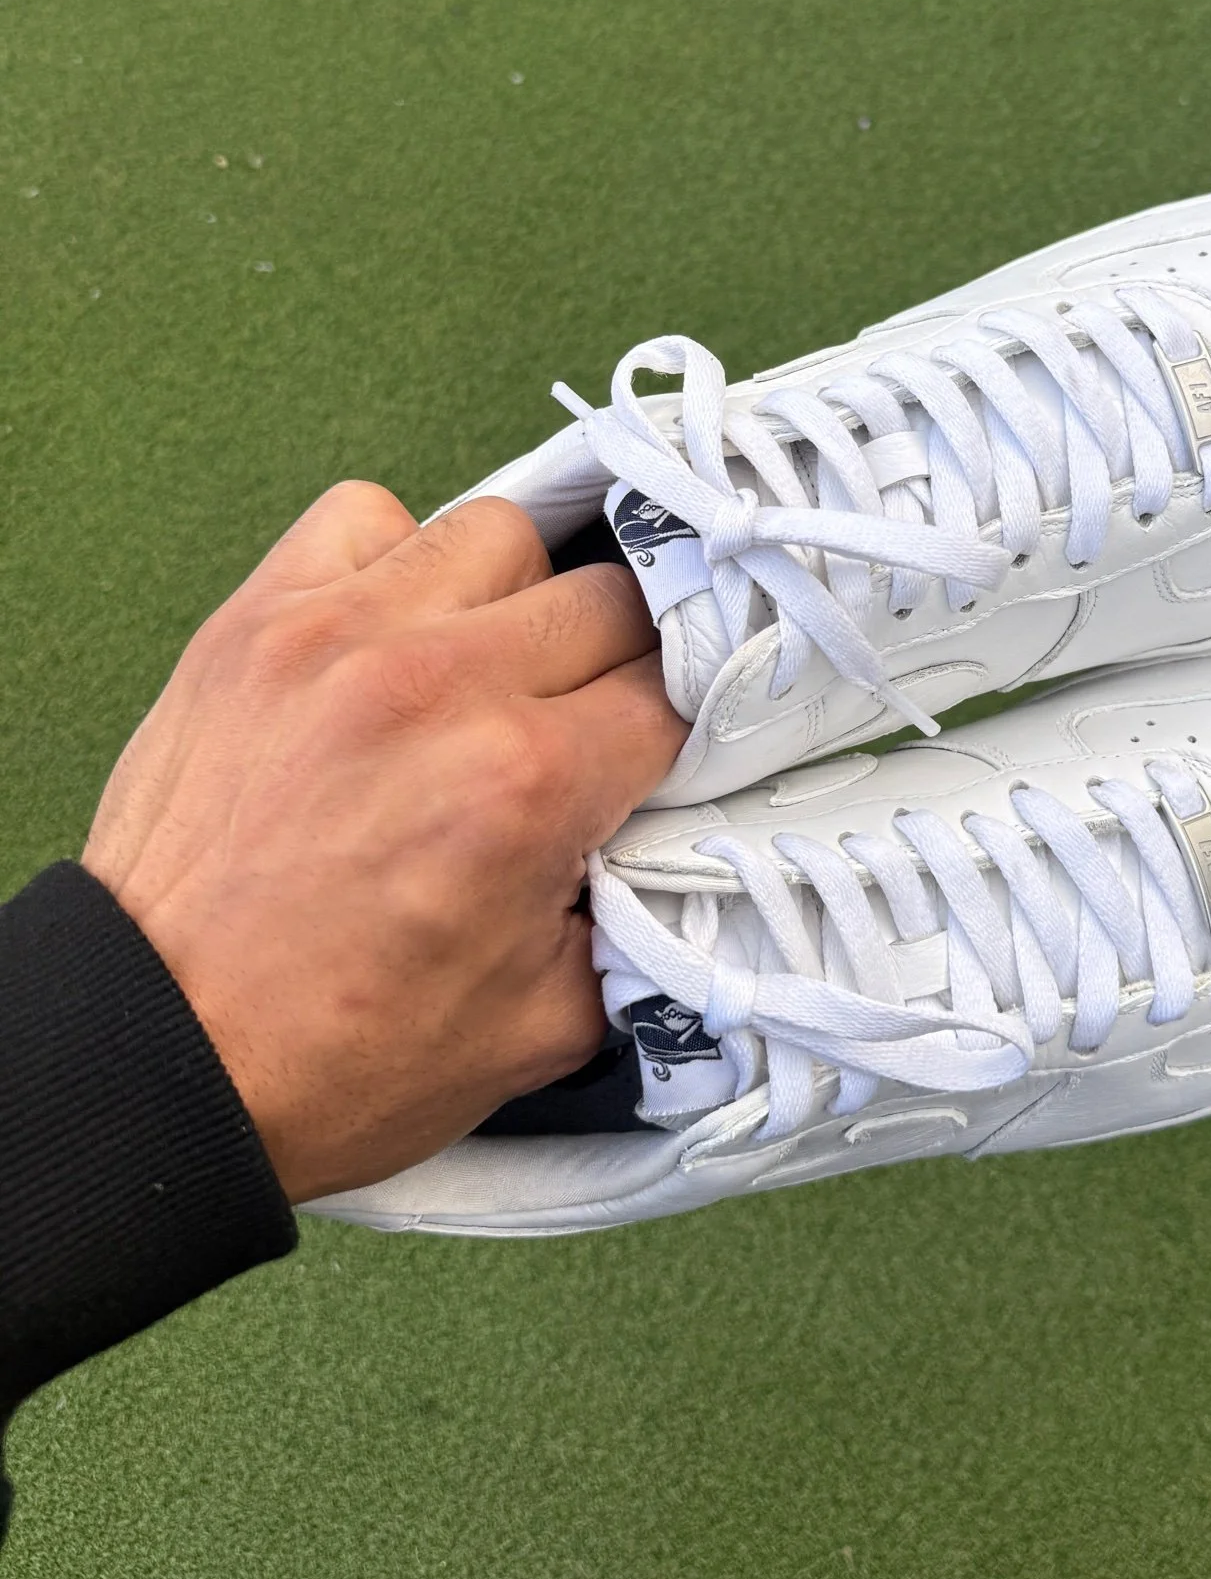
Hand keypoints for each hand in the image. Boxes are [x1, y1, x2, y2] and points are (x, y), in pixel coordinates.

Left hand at [82, 484, 682, 1203]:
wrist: (160, 1059)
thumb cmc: (337, 1056)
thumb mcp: (545, 1024)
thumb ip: (633, 914)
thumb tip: (670, 837)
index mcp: (528, 786)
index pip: (673, 695)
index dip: (682, 732)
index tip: (661, 755)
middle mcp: (444, 686)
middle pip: (609, 600)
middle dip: (617, 667)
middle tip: (586, 725)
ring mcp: (342, 637)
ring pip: (500, 536)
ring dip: (516, 600)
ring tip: (488, 670)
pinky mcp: (257, 622)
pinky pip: (363, 518)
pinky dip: (395, 560)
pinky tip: (395, 634)